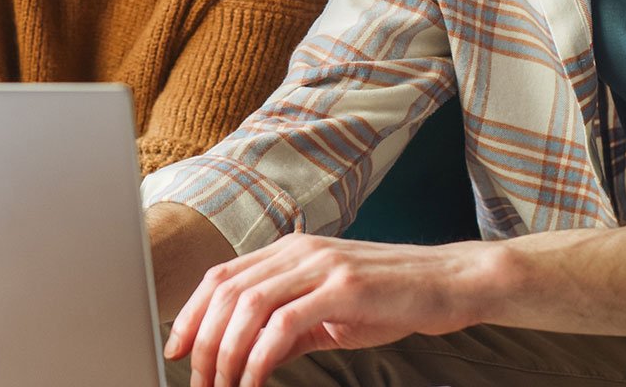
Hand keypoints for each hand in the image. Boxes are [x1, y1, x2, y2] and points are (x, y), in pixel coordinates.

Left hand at [164, 234, 489, 386]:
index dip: (192, 313)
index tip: (177, 349)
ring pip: (247, 306)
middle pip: (226, 292)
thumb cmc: (393, 296)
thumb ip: (290, 325)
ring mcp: (320, 265)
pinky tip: (255, 381)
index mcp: (291, 251)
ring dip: (226, 354)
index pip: (222, 276)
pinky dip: (259, 357)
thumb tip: (252, 354)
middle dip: (203, 342)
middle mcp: (299, 250)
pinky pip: (283, 324)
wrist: (448, 283)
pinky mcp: (342, 288)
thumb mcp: (331, 309)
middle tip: (199, 382)